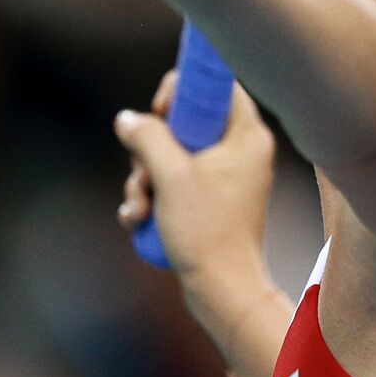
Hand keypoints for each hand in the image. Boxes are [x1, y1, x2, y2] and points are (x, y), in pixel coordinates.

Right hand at [115, 69, 277, 280]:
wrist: (223, 290)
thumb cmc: (206, 231)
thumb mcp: (170, 175)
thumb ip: (147, 137)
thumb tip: (127, 119)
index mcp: (247, 135)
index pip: (218, 86)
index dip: (182, 90)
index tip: (159, 111)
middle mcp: (242, 151)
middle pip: (186, 122)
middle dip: (151, 148)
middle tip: (144, 170)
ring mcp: (228, 178)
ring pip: (174, 156)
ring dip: (146, 178)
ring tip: (139, 206)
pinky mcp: (213, 201)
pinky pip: (177, 183)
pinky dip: (154, 197)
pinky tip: (137, 219)